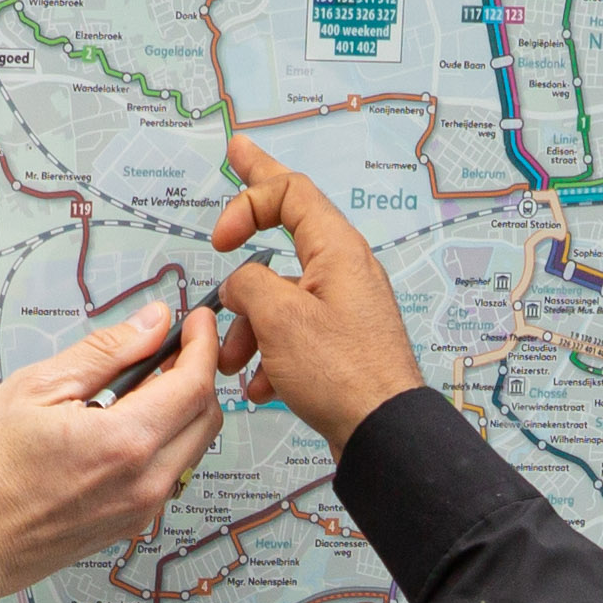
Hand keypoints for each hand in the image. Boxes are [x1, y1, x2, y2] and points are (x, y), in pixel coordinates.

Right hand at [0, 296, 226, 590]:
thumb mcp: (35, 388)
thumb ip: (104, 353)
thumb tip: (151, 325)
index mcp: (126, 443)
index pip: (195, 384)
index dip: (202, 344)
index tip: (196, 321)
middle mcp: (144, 484)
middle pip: (205, 420)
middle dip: (197, 376)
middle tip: (168, 348)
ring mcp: (138, 512)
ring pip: (188, 451)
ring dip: (178, 413)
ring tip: (136, 386)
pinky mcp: (124, 528)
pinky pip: (164, 478)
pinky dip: (159, 444)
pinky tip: (120, 427)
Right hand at [210, 137, 426, 452]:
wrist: (382, 432)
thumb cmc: (343, 374)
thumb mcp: (279, 318)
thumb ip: (249, 285)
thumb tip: (239, 284)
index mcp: (337, 250)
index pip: (290, 192)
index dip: (248, 199)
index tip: (220, 236)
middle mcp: (344, 272)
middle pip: (289, 230)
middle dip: (252, 223)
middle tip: (235, 170)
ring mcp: (343, 308)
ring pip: (281, 298)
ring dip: (249, 327)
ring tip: (233, 362)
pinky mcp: (340, 344)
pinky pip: (293, 335)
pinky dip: (270, 356)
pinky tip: (263, 386)